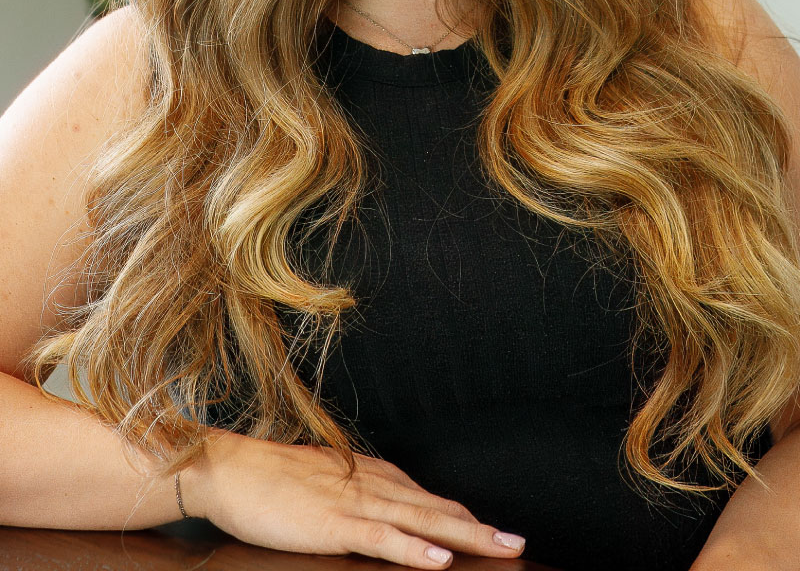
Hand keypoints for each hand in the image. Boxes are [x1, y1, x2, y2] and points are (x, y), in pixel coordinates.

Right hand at [182, 429, 526, 567]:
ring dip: (465, 536)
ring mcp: (356, 502)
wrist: (230, 468)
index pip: (429, 498)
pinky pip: (383, 538)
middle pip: (437, 508)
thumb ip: (354, 495)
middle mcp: (373, 483)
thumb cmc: (270, 479)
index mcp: (371, 475)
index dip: (463, 517)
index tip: (493, 533)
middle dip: (480, 528)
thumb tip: (378, 514)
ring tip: (501, 548)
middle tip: (519, 543)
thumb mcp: (323, 485)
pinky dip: (414, 550)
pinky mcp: (334, 523)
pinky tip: (439, 561)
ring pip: (422, 521)